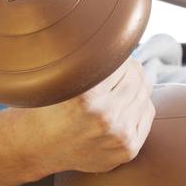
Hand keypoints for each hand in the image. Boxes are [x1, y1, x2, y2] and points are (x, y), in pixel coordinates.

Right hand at [21, 58, 155, 176]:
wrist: (38, 148)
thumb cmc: (46, 107)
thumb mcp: (57, 78)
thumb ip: (85, 59)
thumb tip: (115, 37)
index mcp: (85, 97)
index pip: (119, 60)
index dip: (113, 54)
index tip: (104, 56)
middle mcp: (104, 117)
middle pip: (136, 75)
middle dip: (126, 69)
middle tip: (111, 72)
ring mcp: (118, 135)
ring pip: (144, 92)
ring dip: (134, 85)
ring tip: (114, 88)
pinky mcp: (128, 149)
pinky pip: (147, 112)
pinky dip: (139, 104)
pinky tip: (120, 106)